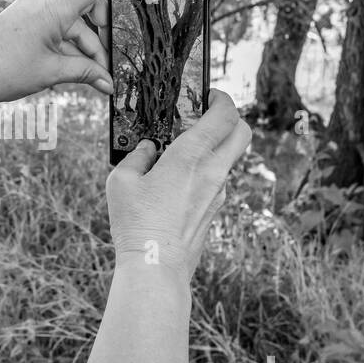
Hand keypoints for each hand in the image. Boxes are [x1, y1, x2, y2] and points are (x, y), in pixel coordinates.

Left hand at [0, 0, 152, 106]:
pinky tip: (77, 70)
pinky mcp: (28, 18)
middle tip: (110, 64)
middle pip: (89, 8)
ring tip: (93, 77)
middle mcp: (45, 0)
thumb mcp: (51, 72)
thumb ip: (85, 72)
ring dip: (87, 48)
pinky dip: (71, 46)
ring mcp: (35, 8)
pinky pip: (59, 27)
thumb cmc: (3, 69)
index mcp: (53, 6)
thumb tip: (109, 83)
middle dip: (104, 35)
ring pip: (75, 23)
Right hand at [106, 90, 251, 279]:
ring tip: (182, 152)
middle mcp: (212, 172)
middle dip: (231, 118)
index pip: (225, 115)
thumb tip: (147, 149)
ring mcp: (218, 193)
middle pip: (243, 133)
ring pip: (230, 158)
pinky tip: (177, 181)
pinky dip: (205, 171)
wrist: (156, 267)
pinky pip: (217, 181)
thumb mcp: (121, 181)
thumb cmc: (136, 223)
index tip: (208, 95)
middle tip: (207, 116)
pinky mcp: (215, 211)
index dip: (221, 98)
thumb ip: (136, 157)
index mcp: (191, 156)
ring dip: (215, 147)